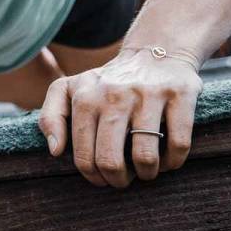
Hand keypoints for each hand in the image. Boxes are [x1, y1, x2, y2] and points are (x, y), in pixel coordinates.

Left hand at [36, 49, 201, 188]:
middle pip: (111, 160)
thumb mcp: (69, 89)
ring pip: (145, 156)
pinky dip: (174, 161)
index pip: (84, 156)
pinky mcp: (180, 94)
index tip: (103, 177)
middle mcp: (115, 95)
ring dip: (147, 173)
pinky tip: (168, 159)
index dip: (94, 177)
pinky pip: (178, 143)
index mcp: (86, 98)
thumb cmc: (108, 82)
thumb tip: (55, 151)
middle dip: (117, 180)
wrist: (155, 51)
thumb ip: (51, 116)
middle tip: (124, 179)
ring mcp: (148, 94)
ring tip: (146, 170)